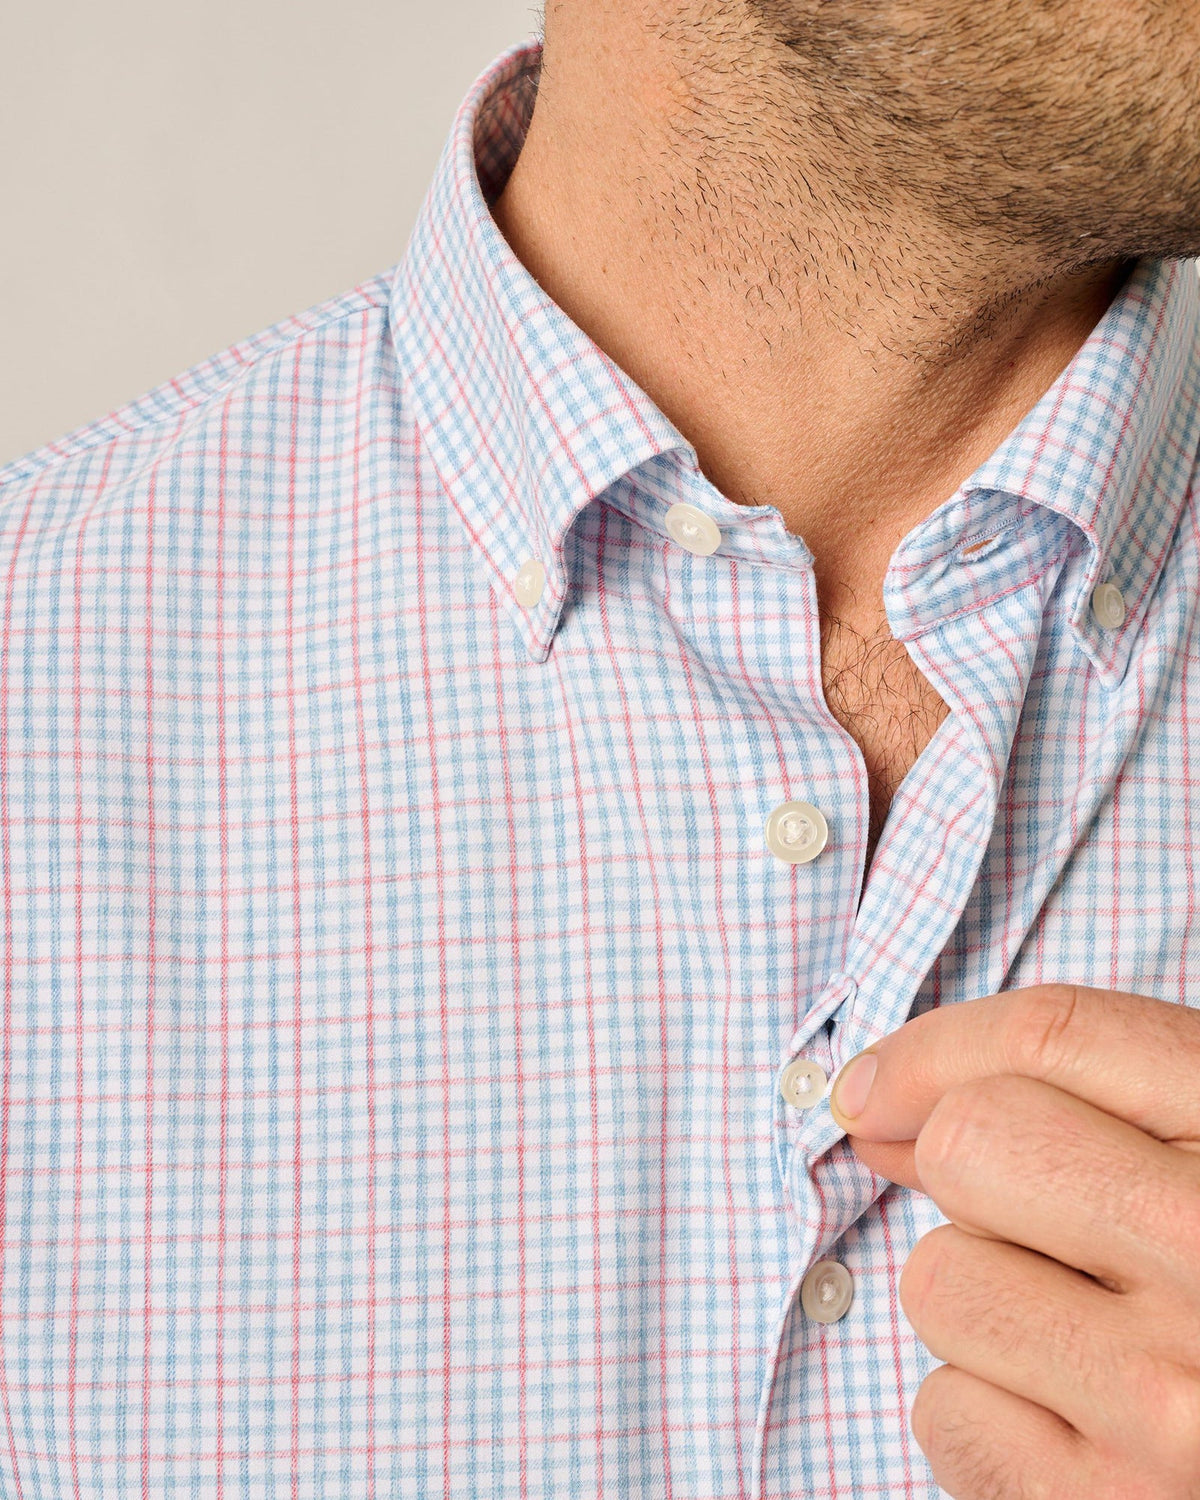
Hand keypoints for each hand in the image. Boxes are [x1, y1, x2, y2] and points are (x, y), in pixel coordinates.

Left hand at [827, 983, 1199, 1499]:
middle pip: (969, 1142)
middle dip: (963, 1179)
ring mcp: (1170, 1396)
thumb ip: (1071, 1107)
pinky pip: (945, 1410)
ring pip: (941, 1280)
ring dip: (980, 1306)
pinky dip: (986, 1418)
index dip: (932, 1050)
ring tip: (1079, 1341)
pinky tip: (1075, 1426)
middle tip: (1032, 1234)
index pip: (1052, 1035)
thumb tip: (874, 1106)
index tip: (872, 1086)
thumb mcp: (1194, 1166)